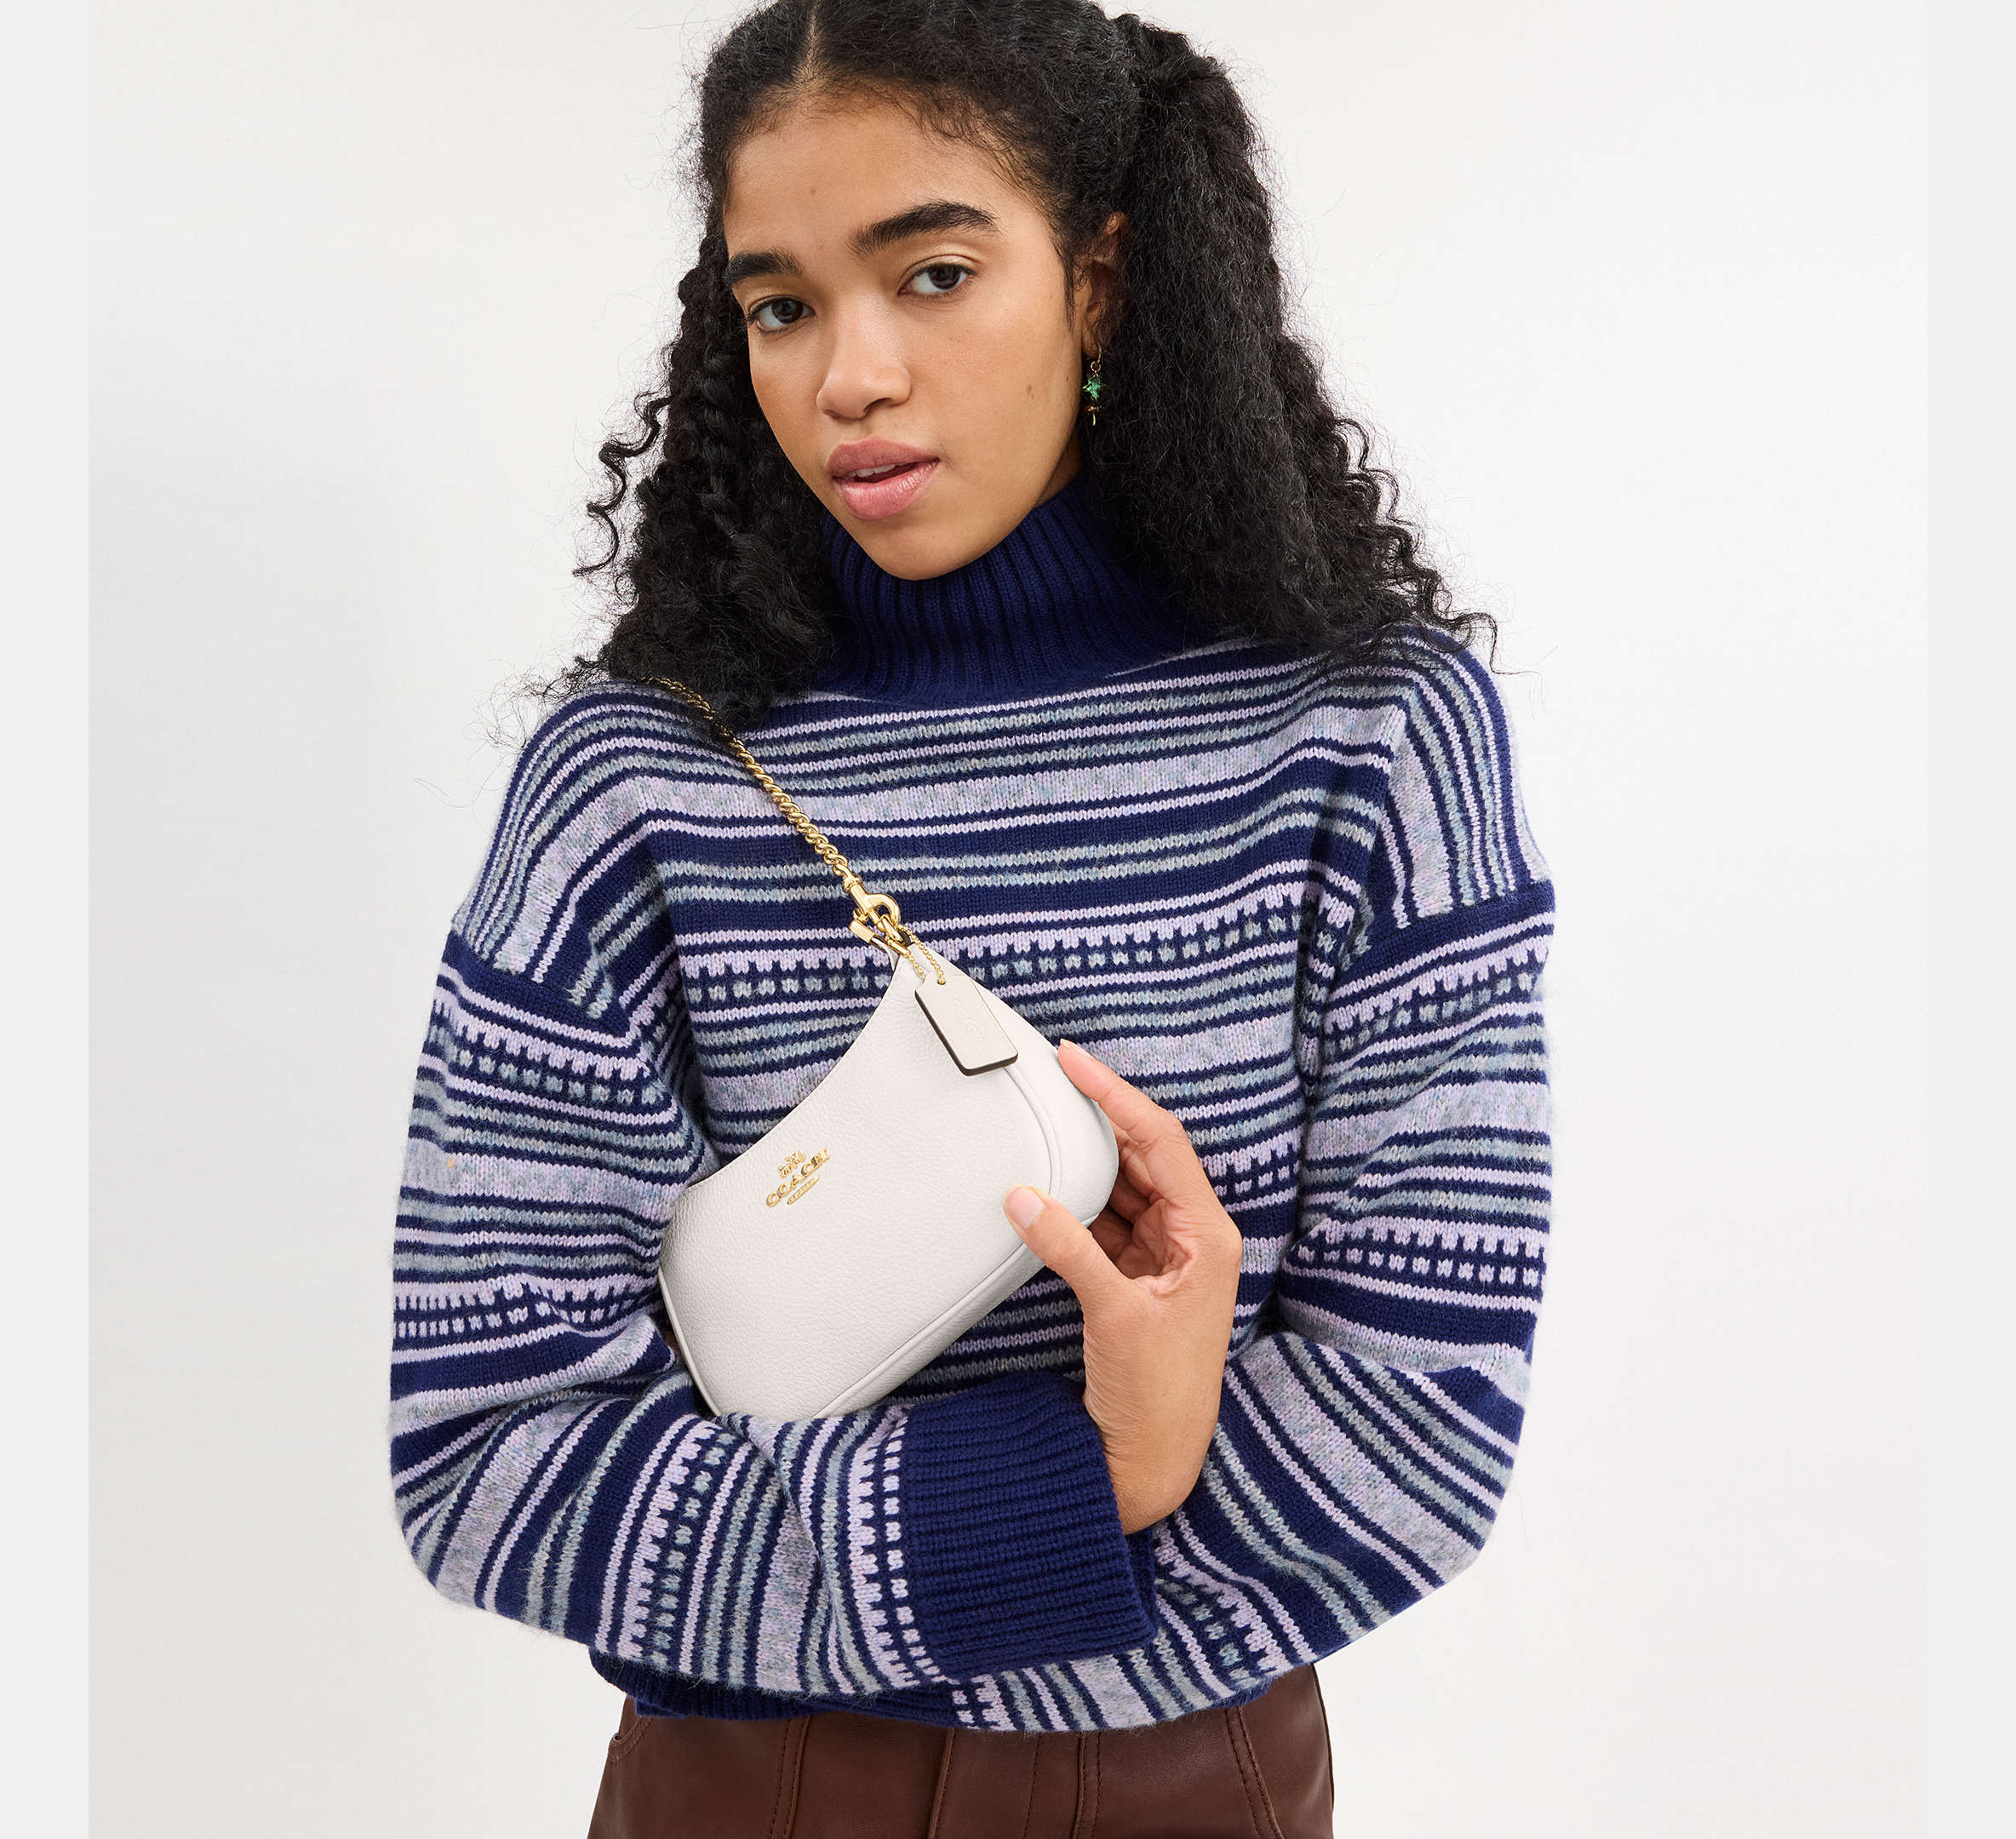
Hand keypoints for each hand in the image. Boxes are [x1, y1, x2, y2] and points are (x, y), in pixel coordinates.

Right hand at [1001, 1039, 1243, 1534]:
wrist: (1153, 1461)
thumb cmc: (1159, 1397)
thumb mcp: (1114, 1314)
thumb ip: (1069, 1249)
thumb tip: (1024, 1195)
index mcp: (1208, 1236)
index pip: (1162, 1143)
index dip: (1118, 1097)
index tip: (1077, 1063)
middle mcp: (1193, 1239)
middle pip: (1145, 1157)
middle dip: (1102, 1118)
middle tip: (1055, 1079)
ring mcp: (1166, 1259)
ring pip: (1124, 1188)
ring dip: (1088, 1160)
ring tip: (1046, 1122)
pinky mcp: (1138, 1280)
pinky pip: (1106, 1222)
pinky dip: (1077, 1202)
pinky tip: (1048, 1185)